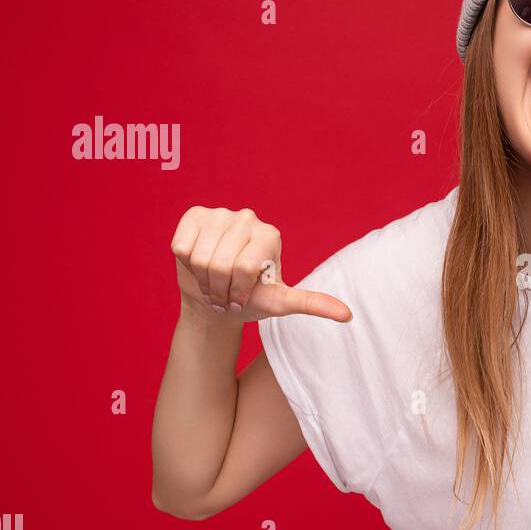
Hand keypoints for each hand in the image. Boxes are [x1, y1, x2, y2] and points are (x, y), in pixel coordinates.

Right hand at [170, 206, 352, 322]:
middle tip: (223, 292)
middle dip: (219, 288)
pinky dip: (185, 262)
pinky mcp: (195, 215)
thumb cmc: (249, 300)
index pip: (246, 267)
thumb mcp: (280, 303)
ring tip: (211, 280)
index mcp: (270, 235)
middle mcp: (248, 218)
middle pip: (222, 263)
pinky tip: (195, 262)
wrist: (214, 297)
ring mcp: (221, 213)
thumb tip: (348, 315)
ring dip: (201, 278)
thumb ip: (312, 304)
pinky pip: (182, 245)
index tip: (242, 298)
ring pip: (200, 256)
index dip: (238, 291)